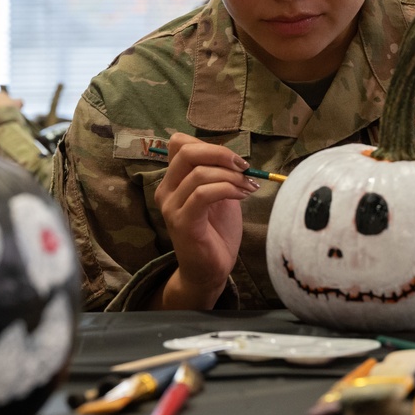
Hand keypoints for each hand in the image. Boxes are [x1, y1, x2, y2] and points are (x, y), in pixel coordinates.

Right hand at [152, 133, 258, 308]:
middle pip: (186, 151)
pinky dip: (227, 189)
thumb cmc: (216, 232)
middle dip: (220, 154)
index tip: (235, 160)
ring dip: (231, 176)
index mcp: (173, 180)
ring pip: (199, 173)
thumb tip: (233, 156)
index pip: (179, 144)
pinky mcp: (182, 222)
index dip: (209, 145)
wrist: (209, 270)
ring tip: (248, 187)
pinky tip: (241, 196)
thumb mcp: (219, 195)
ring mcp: (171, 206)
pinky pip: (203, 194)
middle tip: (244, 167)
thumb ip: (218, 174)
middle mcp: (166, 190)